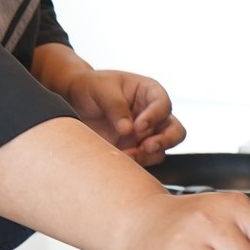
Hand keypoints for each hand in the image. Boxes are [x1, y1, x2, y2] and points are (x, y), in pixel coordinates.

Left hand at [61, 69, 186, 164]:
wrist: (74, 99)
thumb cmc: (91, 86)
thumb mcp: (101, 89)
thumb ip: (116, 106)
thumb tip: (128, 130)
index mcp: (149, 92)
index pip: (163, 105)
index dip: (154, 116)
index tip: (138, 126)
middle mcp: (152, 115)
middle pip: (175, 131)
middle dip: (165, 141)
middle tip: (146, 146)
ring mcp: (144, 134)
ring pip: (161, 150)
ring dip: (147, 155)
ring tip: (128, 154)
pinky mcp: (133, 149)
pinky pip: (142, 160)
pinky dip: (135, 163)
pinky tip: (121, 158)